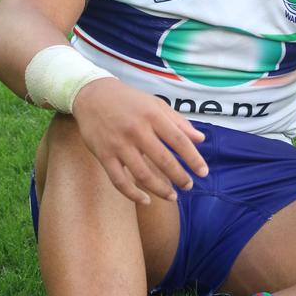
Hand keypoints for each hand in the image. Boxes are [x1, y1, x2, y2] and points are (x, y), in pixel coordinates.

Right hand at [72, 77, 207, 203]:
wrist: (92, 95)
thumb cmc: (129, 101)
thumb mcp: (156, 104)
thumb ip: (179, 122)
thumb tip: (201, 139)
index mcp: (152, 115)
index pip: (178, 140)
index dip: (193, 158)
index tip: (203, 172)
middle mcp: (136, 130)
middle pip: (163, 160)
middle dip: (180, 177)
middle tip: (189, 186)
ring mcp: (119, 144)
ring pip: (142, 174)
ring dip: (160, 189)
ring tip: (172, 196)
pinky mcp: (103, 155)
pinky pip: (119, 181)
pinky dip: (133, 194)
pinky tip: (146, 200)